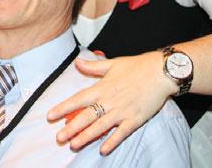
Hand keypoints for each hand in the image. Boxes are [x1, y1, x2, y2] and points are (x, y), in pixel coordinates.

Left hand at [47, 51, 178, 154]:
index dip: (63, 108)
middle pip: (87, 116)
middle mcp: (110, 101)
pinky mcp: (135, 119)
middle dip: (71, 128)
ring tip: (74, 145)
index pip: (78, 99)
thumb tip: (77, 62)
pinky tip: (103, 150)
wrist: (161, 72)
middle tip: (59, 138)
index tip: (50, 116)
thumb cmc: (137, 66)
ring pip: (101, 127)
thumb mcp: (112, 63)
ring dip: (87, 137)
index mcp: (102, 87)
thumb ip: (93, 66)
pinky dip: (112, 141)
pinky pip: (121, 133)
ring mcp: (122, 111)